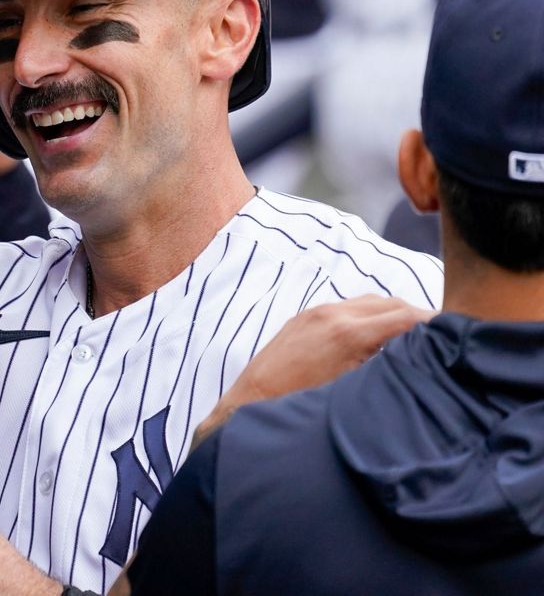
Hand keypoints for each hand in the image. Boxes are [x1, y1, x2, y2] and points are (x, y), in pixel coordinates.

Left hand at [195, 295, 433, 445]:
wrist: (251, 402)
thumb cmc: (302, 405)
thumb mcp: (353, 391)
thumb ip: (387, 368)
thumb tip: (419, 361)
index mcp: (348, 332)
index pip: (407, 316)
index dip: (435, 324)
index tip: (455, 335)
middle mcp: (333, 314)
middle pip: (392, 303)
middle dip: (418, 317)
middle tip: (439, 337)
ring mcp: (317, 311)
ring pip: (371, 301)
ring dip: (394, 314)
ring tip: (412, 338)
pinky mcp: (306, 315)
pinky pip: (349, 306)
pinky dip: (370, 315)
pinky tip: (378, 337)